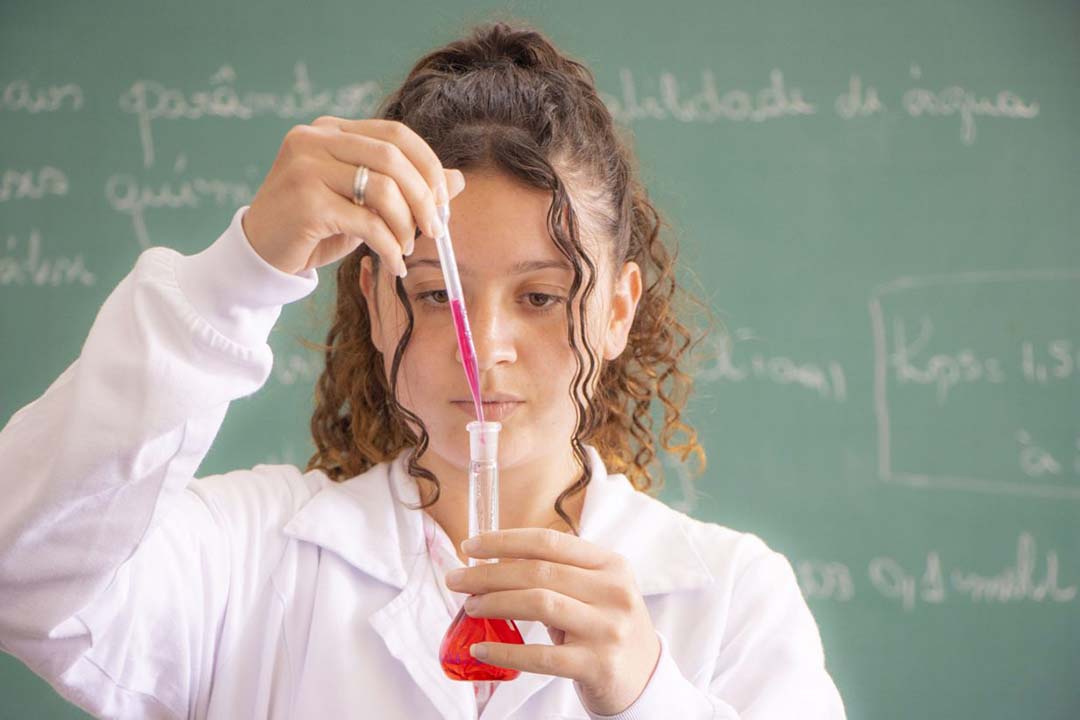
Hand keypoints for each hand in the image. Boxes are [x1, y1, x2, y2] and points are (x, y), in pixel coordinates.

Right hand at [243, 116, 465, 276]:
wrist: (260, 256)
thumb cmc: (315, 227)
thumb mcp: (364, 203)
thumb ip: (406, 187)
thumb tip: (458, 180)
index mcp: (330, 130)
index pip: (395, 134)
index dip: (428, 166)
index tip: (444, 201)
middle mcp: (314, 139)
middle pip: (393, 158)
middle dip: (425, 197)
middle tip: (436, 230)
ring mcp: (306, 168)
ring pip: (383, 189)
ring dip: (406, 225)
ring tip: (406, 249)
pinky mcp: (306, 203)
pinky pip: (367, 222)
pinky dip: (389, 247)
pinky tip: (394, 264)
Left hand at [445, 528, 661, 715]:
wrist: (644, 679)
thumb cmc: (607, 627)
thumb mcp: (596, 590)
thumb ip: (557, 573)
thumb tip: (491, 565)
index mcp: (611, 565)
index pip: (549, 542)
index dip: (505, 541)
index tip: (470, 545)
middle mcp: (613, 592)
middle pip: (538, 572)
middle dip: (488, 573)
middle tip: (456, 579)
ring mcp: (607, 629)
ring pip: (539, 604)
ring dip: (495, 603)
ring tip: (469, 607)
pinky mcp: (597, 666)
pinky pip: (541, 656)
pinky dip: (506, 651)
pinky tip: (482, 649)